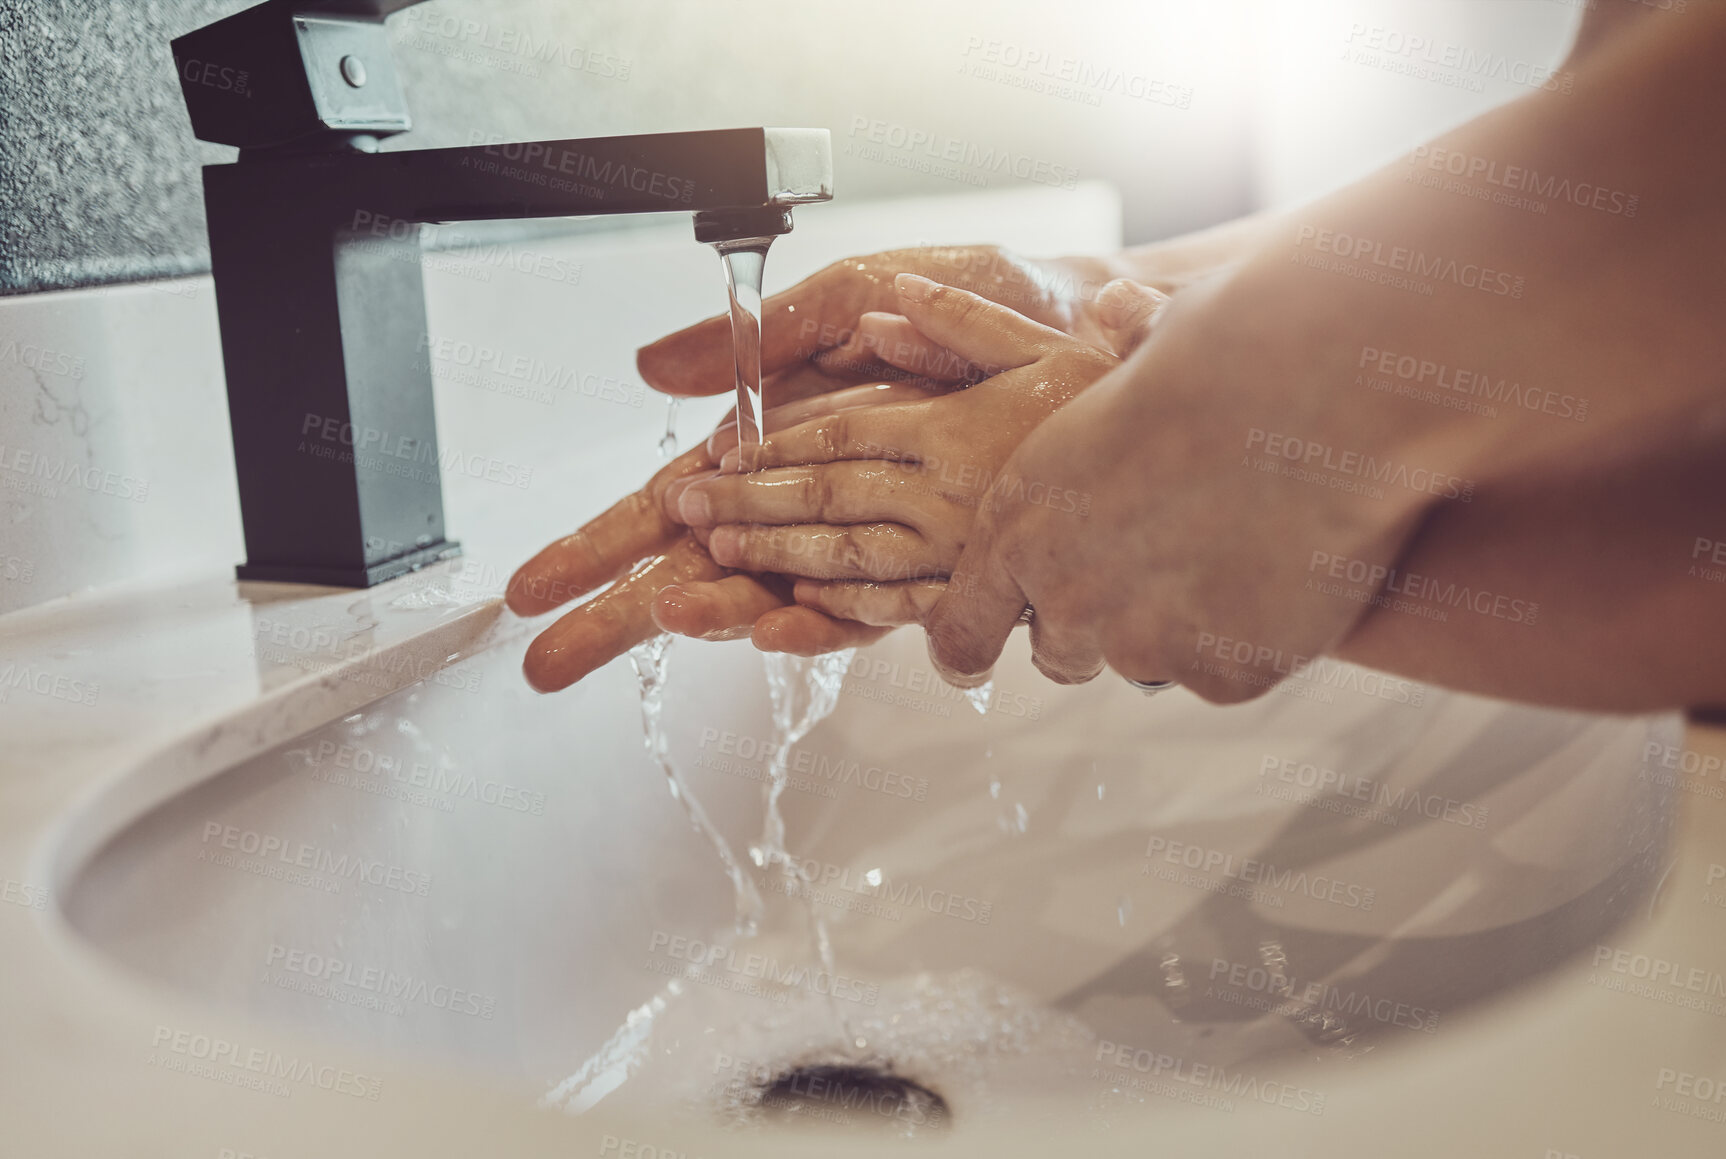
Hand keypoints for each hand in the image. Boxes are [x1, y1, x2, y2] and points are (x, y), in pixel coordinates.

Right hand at [508, 253, 1165, 690]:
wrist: (1075, 327)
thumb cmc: (964, 302)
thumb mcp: (845, 300)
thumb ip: (756, 341)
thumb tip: (650, 369)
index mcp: (775, 444)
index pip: (666, 508)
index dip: (597, 548)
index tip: (531, 589)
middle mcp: (809, 507)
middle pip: (694, 573)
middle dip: (616, 616)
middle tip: (543, 662)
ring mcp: (865, 542)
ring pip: (766, 597)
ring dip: (711, 614)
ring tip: (658, 622)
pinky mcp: (931, 562)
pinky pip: (866, 606)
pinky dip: (817, 616)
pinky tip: (771, 624)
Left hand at [671, 275, 1167, 667]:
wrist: (1206, 471)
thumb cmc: (1114, 398)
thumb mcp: (1038, 340)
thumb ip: (955, 322)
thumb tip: (885, 308)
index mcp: (954, 427)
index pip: (837, 432)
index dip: (765, 444)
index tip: (712, 452)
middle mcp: (951, 494)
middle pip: (824, 497)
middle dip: (745, 505)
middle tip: (683, 512)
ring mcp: (966, 553)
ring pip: (848, 559)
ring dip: (775, 556)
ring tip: (713, 557)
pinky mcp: (990, 596)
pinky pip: (905, 611)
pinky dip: (845, 614)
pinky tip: (799, 613)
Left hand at [924, 269, 1436, 695]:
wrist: (1312, 392)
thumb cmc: (1217, 351)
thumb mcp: (1131, 351)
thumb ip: (1109, 358)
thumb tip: (1113, 305)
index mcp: (1018, 526)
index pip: (961, 630)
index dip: (972, 642)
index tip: (975, 658)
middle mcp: (1069, 598)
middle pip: (1059, 652)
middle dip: (1094, 622)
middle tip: (1150, 569)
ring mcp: (1148, 644)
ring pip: (1147, 662)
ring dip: (1177, 626)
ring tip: (1232, 553)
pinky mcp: (1224, 672)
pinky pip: (1224, 673)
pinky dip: (1250, 639)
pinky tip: (1284, 578)